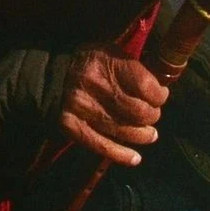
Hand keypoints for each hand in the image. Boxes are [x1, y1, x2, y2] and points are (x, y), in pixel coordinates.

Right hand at [59, 49, 165, 166]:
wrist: (49, 77)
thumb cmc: (88, 64)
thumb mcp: (110, 52)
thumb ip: (133, 66)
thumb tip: (160, 86)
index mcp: (107, 63)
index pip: (145, 86)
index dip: (159, 95)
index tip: (160, 96)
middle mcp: (95, 86)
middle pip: (139, 111)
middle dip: (152, 116)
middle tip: (152, 115)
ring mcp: (83, 109)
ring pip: (125, 130)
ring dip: (143, 135)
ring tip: (149, 134)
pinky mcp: (72, 127)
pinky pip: (102, 145)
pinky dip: (122, 155)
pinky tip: (135, 158)